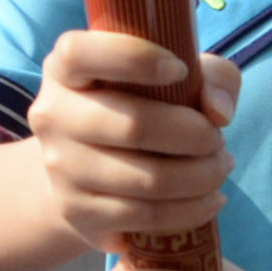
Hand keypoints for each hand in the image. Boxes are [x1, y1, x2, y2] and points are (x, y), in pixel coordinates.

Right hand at [25, 30, 238, 254]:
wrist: (82, 172)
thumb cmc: (138, 108)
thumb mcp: (175, 77)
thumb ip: (212, 77)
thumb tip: (218, 112)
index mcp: (65, 69)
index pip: (81, 54)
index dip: (134, 57)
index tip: (179, 69)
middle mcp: (52, 115)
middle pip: (133, 125)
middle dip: (195, 135)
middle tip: (217, 139)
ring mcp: (60, 168)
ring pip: (148, 180)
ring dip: (201, 176)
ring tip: (219, 167)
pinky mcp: (77, 211)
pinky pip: (147, 216)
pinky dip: (192, 210)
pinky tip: (210, 199)